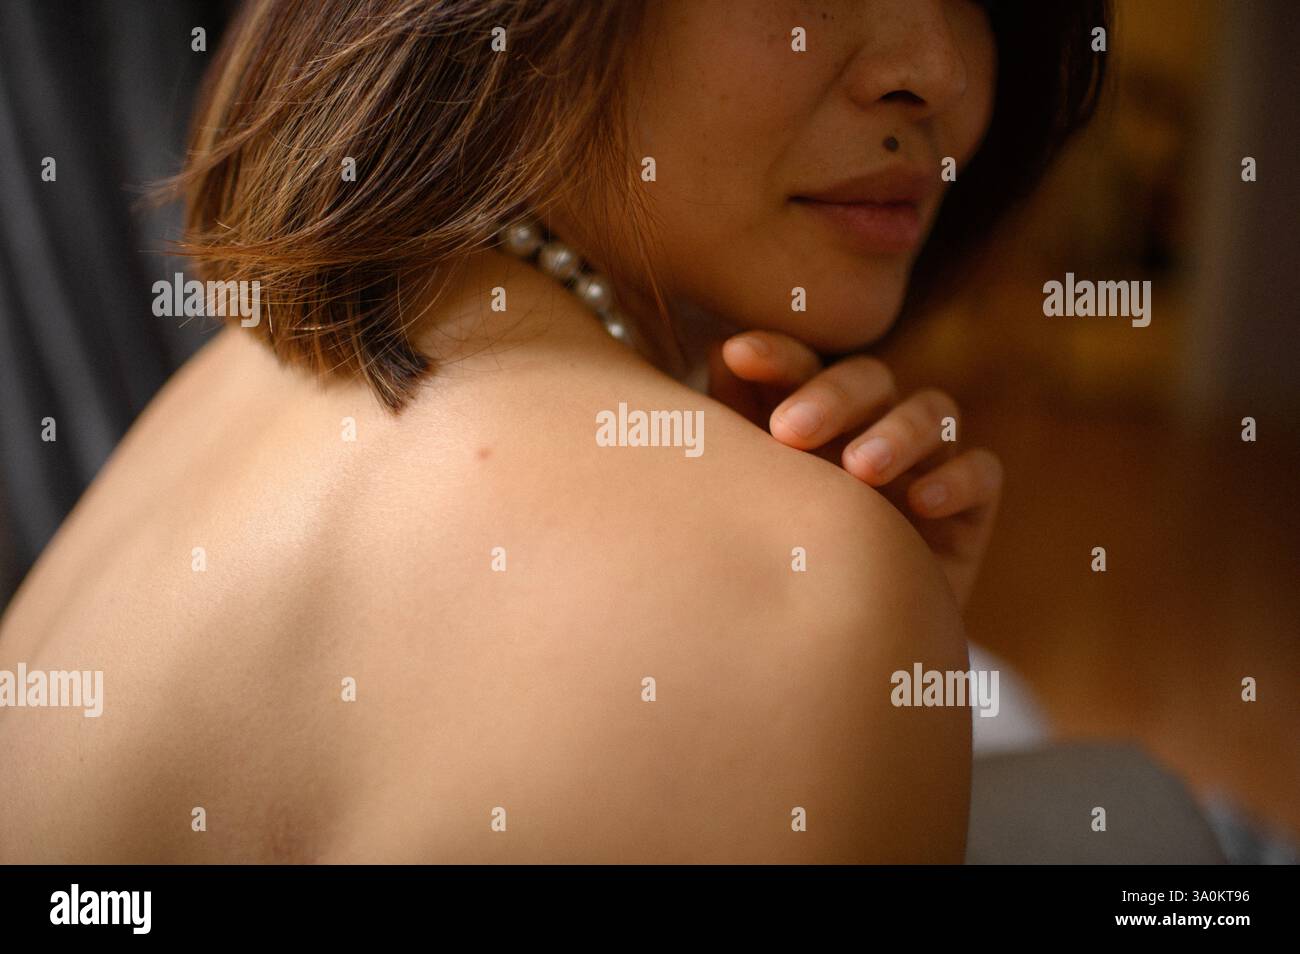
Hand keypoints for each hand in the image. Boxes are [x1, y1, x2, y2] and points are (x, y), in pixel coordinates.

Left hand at [709, 330, 1001, 609]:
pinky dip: (956, 478)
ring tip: (860, 470)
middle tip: (788, 433)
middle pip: (868, 380)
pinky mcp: (968, 506)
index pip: (802, 367)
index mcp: (813, 414)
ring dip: (897, 432)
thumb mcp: (751, 501)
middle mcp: (872, 426)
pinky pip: (981, 472)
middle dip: (831, 397)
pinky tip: (920, 502)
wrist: (833, 652)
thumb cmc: (777, 566)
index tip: (737, 355)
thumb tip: (719, 351)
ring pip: (931, 413)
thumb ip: (734, 431)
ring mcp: (924, 461)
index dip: (776, 354)